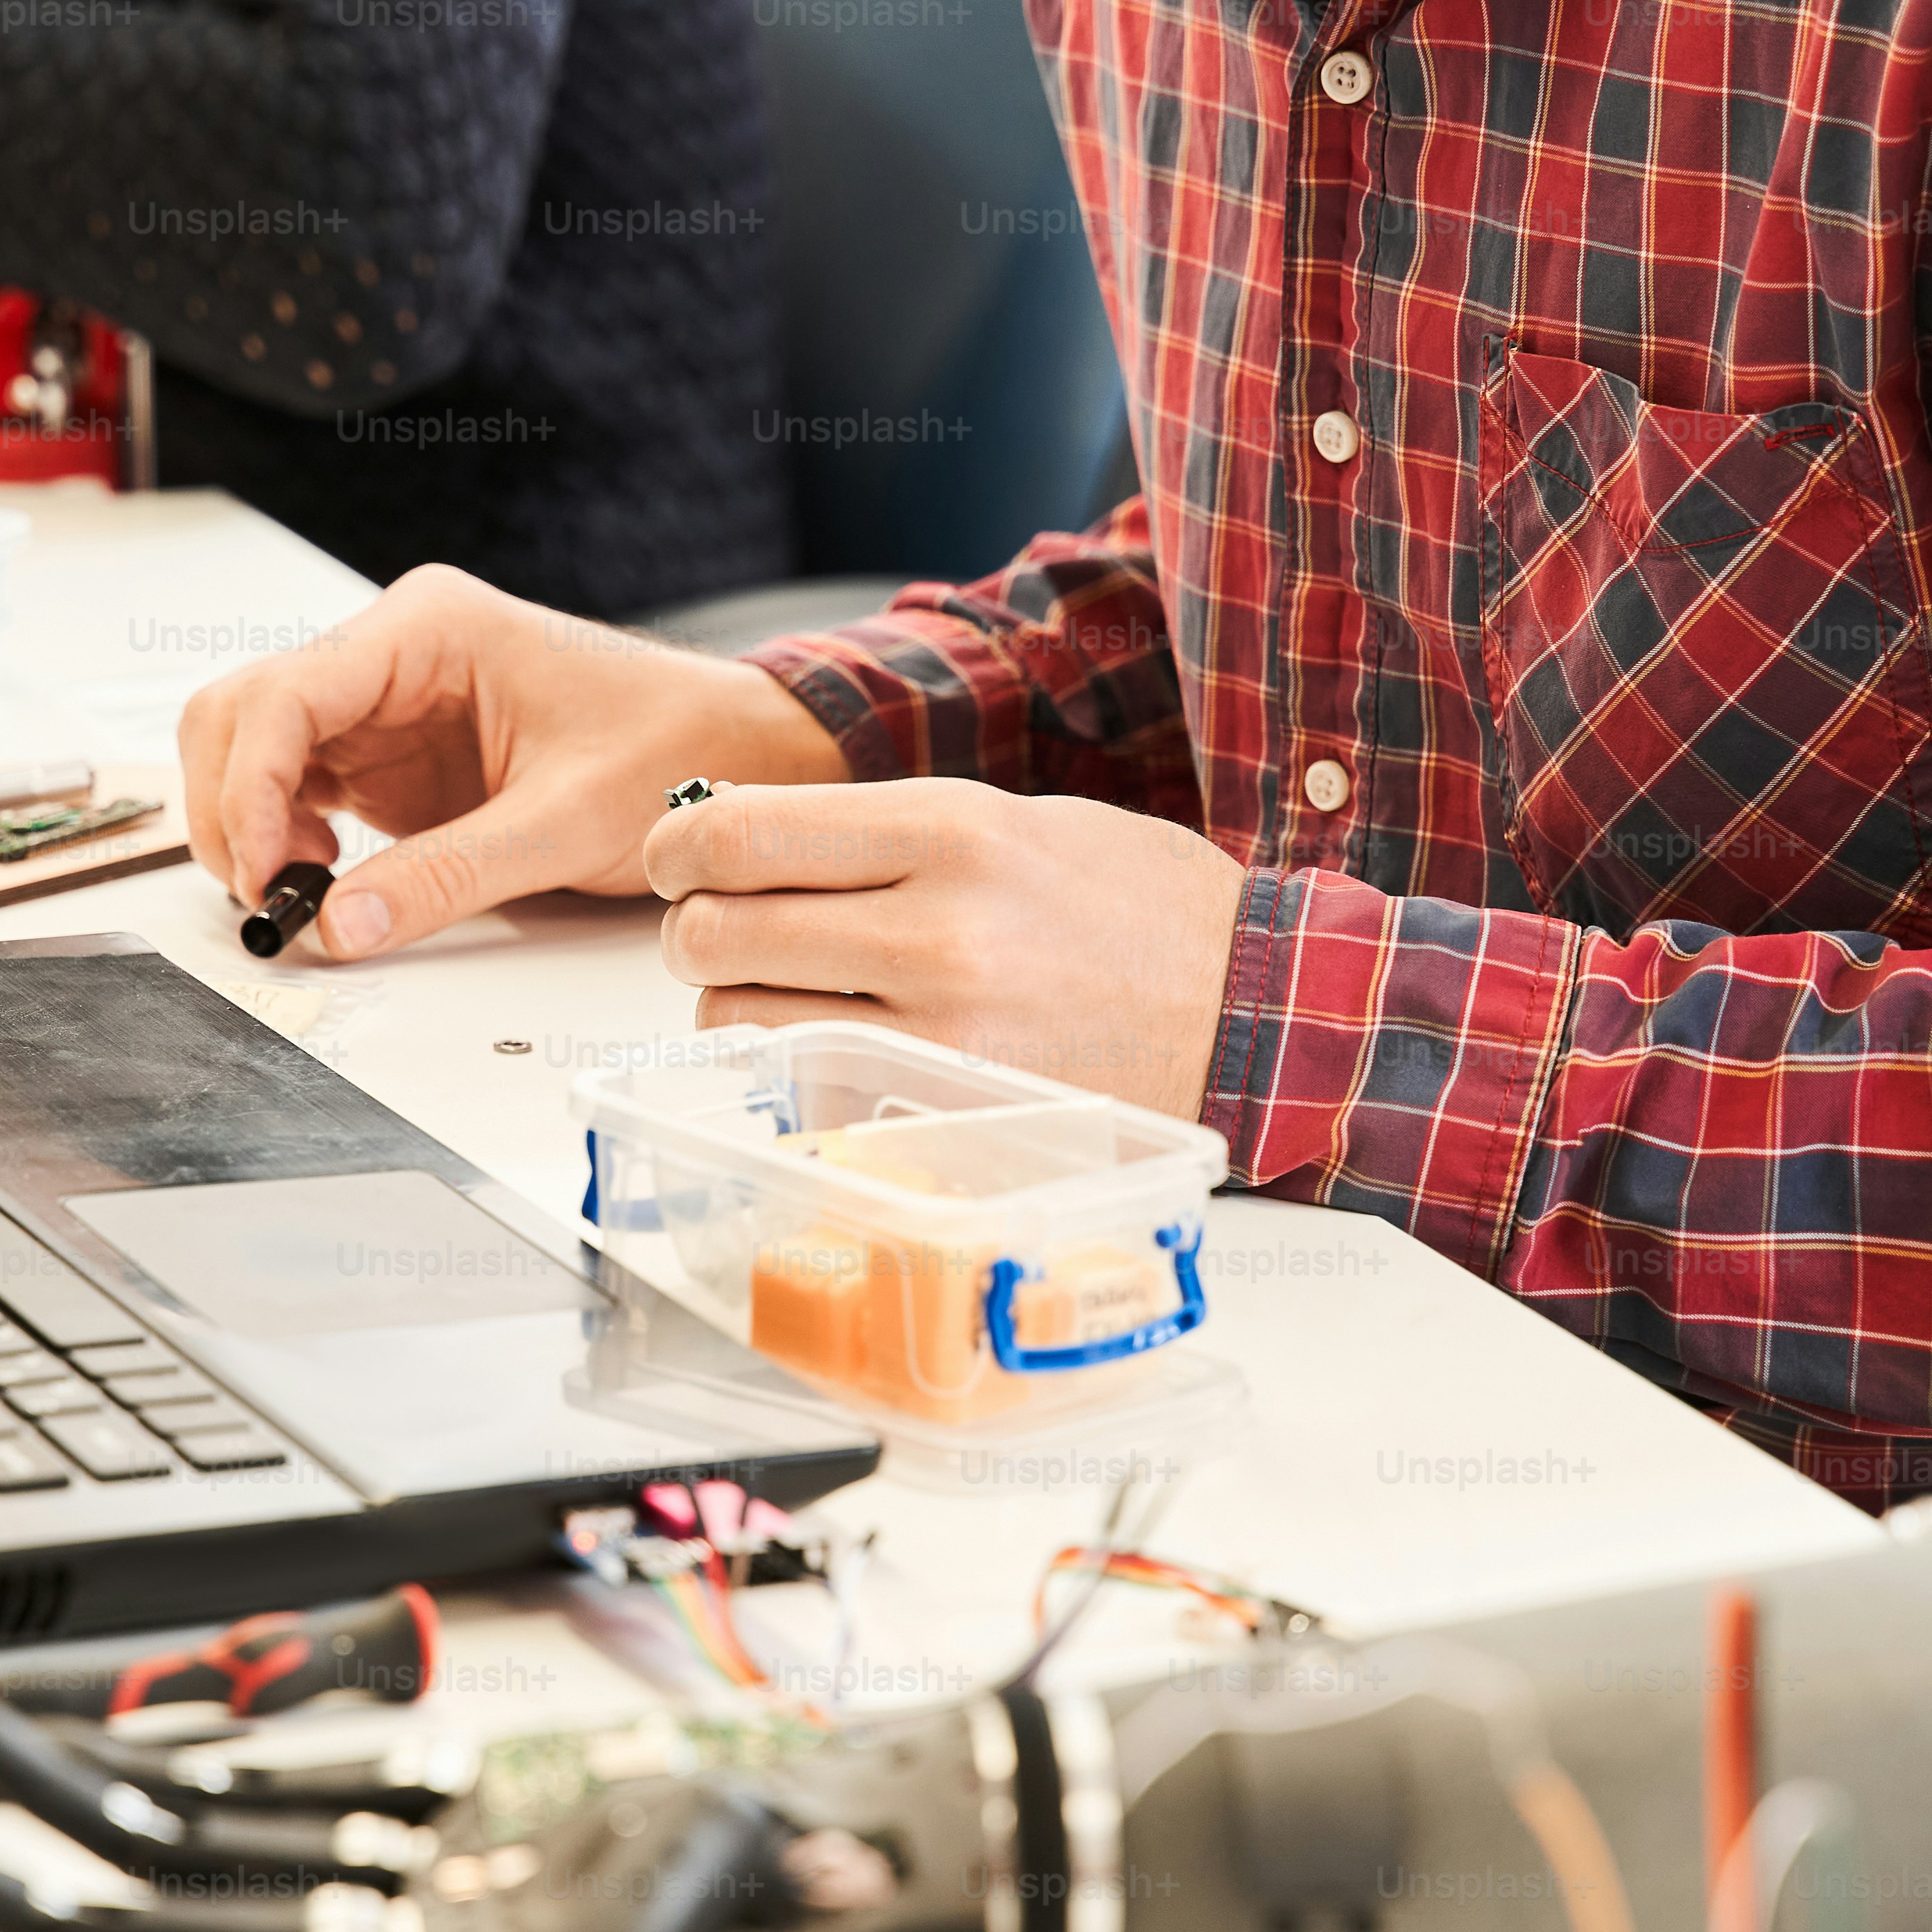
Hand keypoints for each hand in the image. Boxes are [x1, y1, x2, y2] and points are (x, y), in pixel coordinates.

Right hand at [176, 564, 846, 957]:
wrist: (732, 753)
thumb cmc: (672, 749)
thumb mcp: (566, 821)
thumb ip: (450, 876)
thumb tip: (342, 929)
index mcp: (428, 627)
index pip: (284, 693)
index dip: (248, 787)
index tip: (263, 872)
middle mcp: (391, 653)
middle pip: (241, 713)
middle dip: (230, 807)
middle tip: (269, 900)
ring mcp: (383, 704)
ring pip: (253, 751)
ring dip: (249, 827)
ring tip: (305, 899)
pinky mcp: (389, 759)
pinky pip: (295, 790)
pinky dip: (283, 842)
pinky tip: (326, 888)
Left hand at [644, 780, 1244, 1119]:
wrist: (1252, 1009)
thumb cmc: (1132, 907)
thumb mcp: (1010, 820)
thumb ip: (877, 830)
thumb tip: (738, 834)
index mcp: (948, 829)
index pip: (736, 832)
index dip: (678, 846)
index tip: (680, 857)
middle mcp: (934, 929)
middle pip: (714, 931)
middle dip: (695, 928)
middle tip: (722, 929)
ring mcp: (938, 1033)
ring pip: (741, 1021)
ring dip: (738, 1005)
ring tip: (789, 991)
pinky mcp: (946, 1111)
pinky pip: (806, 1093)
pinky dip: (797, 1072)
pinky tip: (838, 1046)